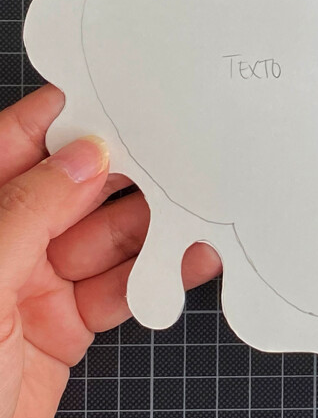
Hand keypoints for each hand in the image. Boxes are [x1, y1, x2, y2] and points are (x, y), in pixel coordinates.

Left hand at [0, 86, 221, 417]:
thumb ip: (30, 211)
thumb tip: (84, 154)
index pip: (15, 147)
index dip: (62, 117)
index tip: (116, 90)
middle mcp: (1, 246)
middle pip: (72, 191)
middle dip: (126, 173)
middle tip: (179, 152)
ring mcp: (33, 286)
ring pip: (105, 240)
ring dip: (153, 228)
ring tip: (198, 210)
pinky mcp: (65, 327)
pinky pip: (120, 288)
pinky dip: (156, 276)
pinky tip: (188, 260)